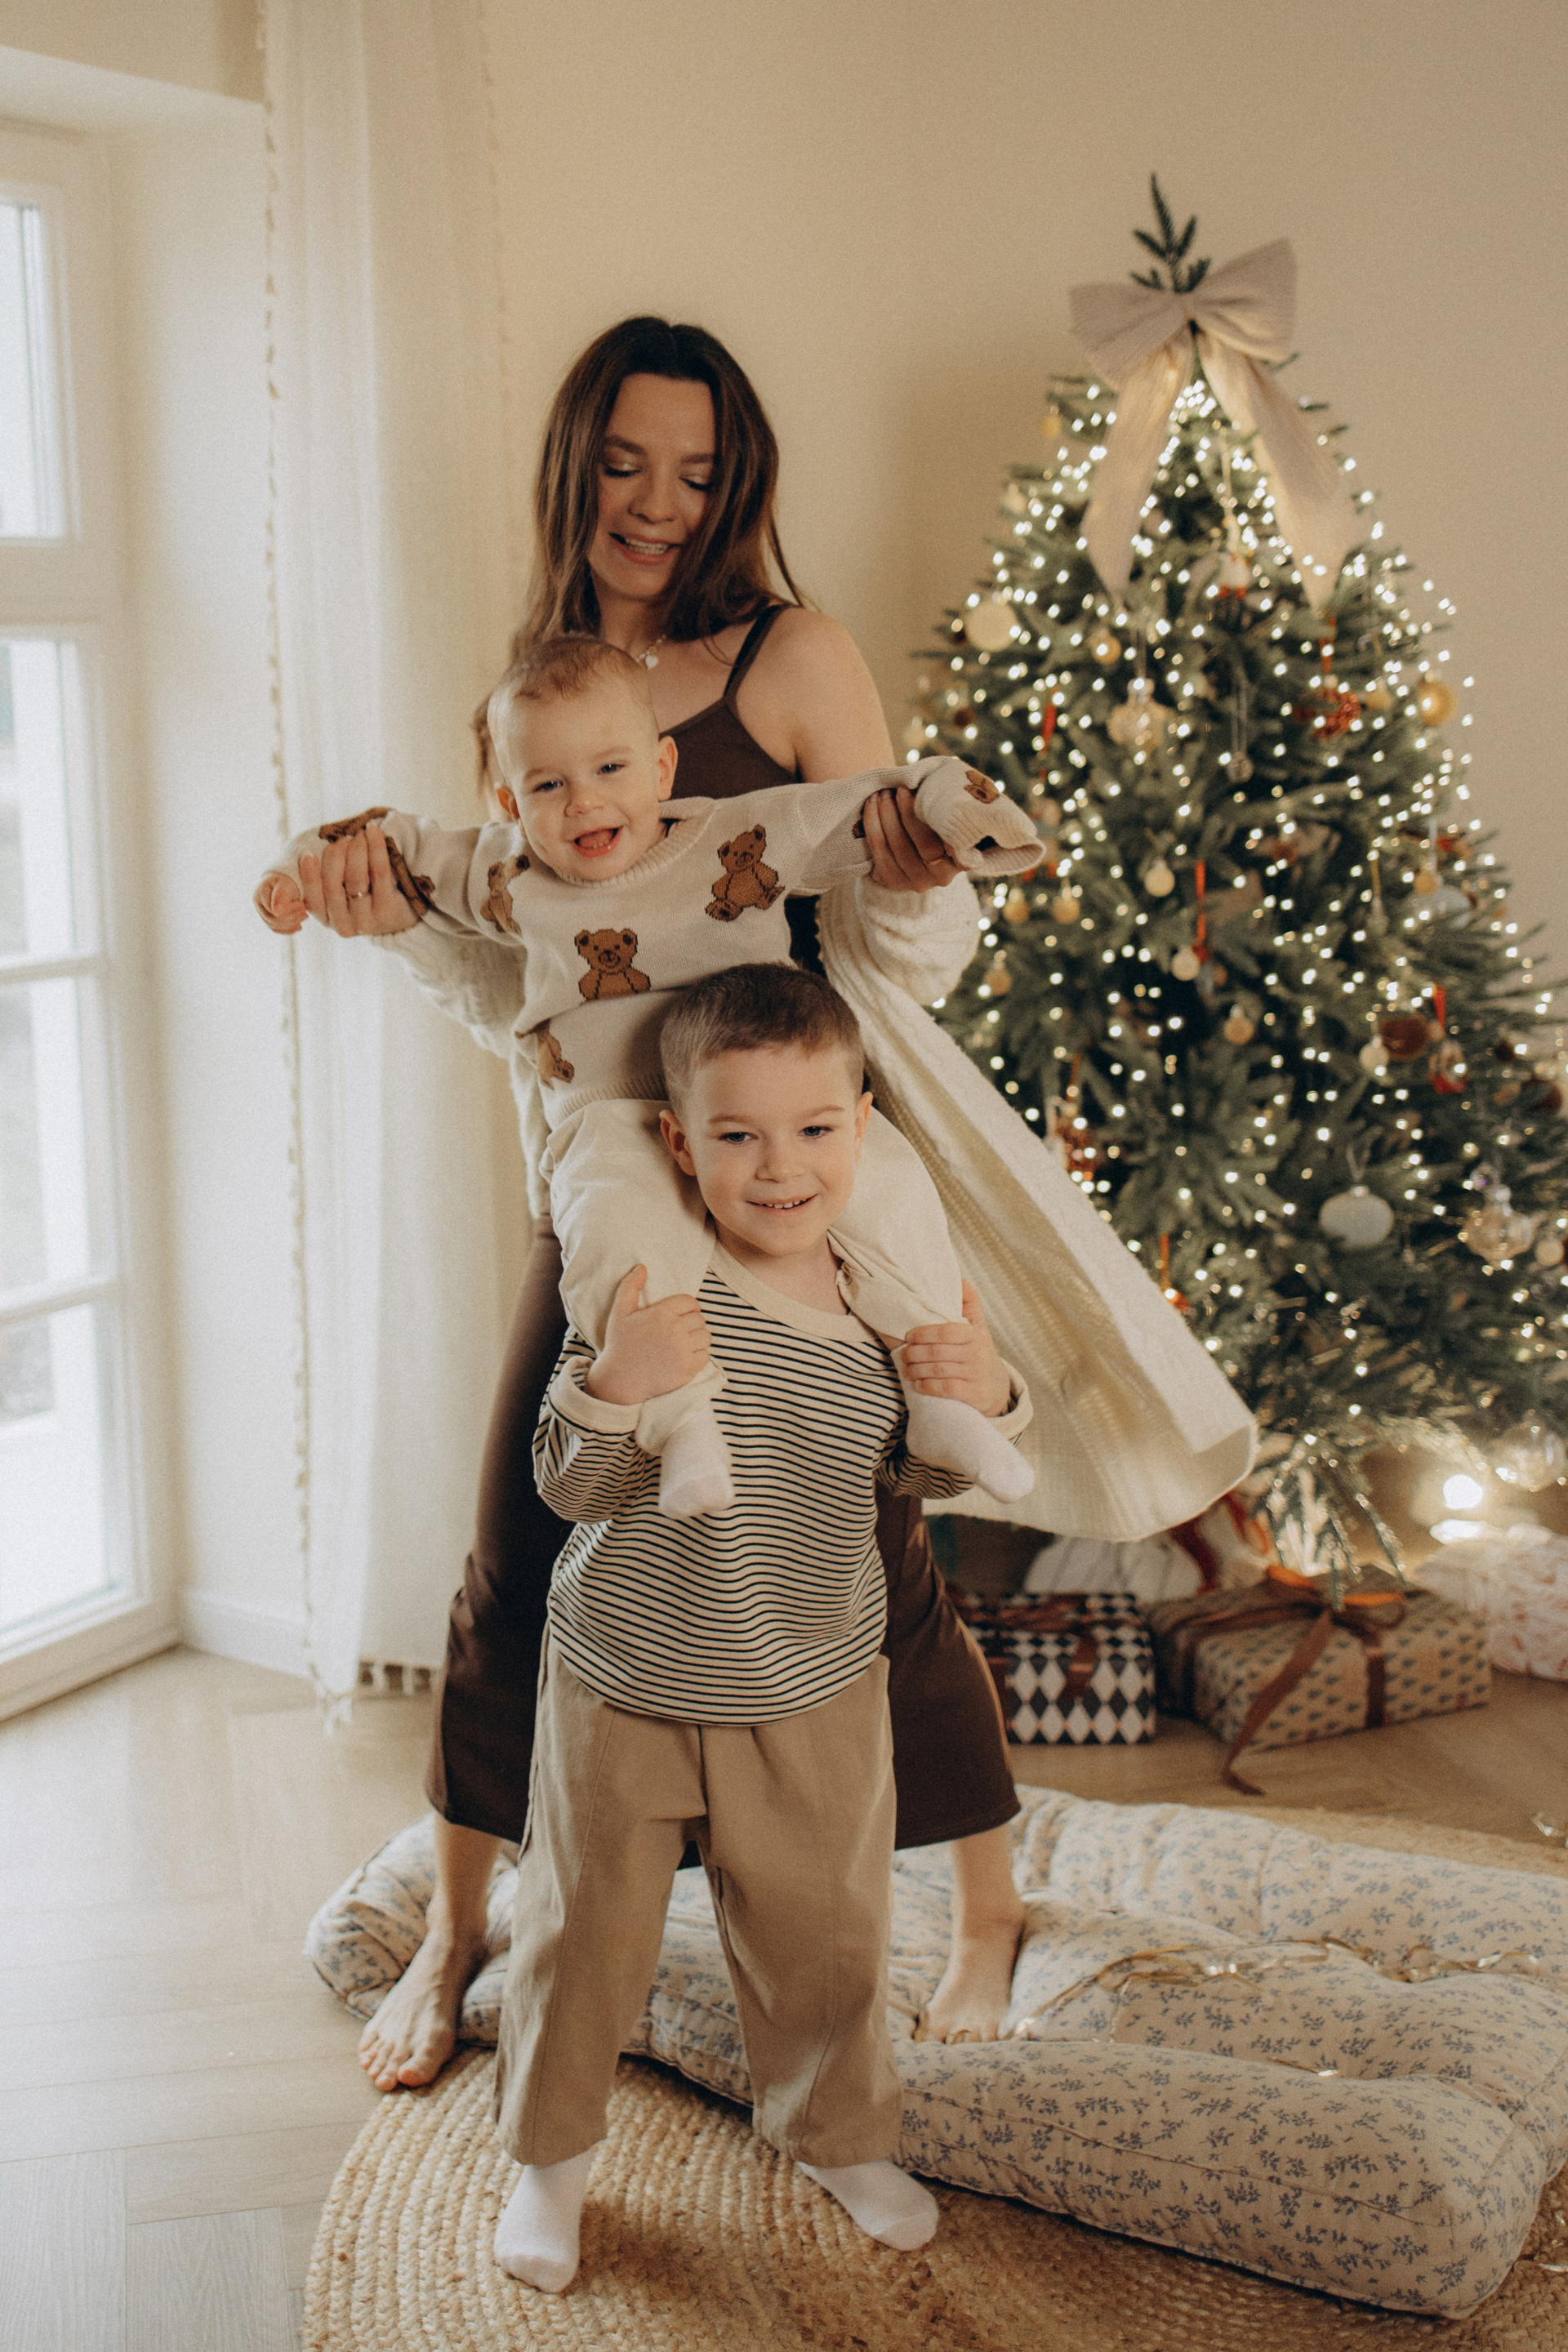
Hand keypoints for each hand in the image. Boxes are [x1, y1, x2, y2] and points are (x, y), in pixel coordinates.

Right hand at [255, 824, 418, 939]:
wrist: (399, 916)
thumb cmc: (362, 895)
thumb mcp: (341, 893)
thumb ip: (324, 878)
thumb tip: (308, 853)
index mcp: (326, 919)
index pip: (313, 900)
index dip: (309, 878)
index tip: (308, 855)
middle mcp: (344, 925)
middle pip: (333, 887)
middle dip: (335, 856)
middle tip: (342, 839)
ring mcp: (366, 921)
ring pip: (356, 879)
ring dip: (356, 850)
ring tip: (360, 834)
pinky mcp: (388, 911)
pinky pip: (379, 873)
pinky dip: (375, 848)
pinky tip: (373, 832)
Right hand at [255, 871, 306, 933]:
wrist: (285, 881)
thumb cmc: (287, 880)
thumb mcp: (286, 884)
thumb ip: (281, 895)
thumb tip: (277, 912)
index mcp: (261, 891)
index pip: (275, 910)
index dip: (291, 910)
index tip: (303, 905)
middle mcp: (257, 902)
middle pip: (273, 919)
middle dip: (292, 919)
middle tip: (306, 914)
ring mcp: (260, 911)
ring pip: (274, 926)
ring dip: (291, 925)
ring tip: (304, 917)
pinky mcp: (266, 918)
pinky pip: (275, 929)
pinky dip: (287, 930)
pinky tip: (298, 927)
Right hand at [584, 1265, 712, 1406]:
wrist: (619, 1381)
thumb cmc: (619, 1345)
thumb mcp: (620, 1313)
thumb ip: (630, 1287)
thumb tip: (642, 1267)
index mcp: (661, 1313)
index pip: (690, 1302)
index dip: (687, 1307)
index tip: (680, 1315)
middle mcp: (675, 1330)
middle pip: (699, 1318)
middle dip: (692, 1323)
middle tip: (681, 1331)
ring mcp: (682, 1350)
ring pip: (705, 1336)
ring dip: (698, 1338)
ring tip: (685, 1343)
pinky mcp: (687, 1369)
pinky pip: (705, 1355)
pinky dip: (699, 1355)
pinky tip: (685, 1357)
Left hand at [861, 785, 962, 894]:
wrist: (917, 849)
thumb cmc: (937, 821)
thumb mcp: (948, 815)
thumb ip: (948, 806)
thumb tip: (941, 782)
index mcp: (962, 859)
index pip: (947, 838)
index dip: (923, 815)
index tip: (907, 790)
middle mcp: (942, 876)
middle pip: (922, 843)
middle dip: (903, 811)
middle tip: (894, 789)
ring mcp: (917, 882)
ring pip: (897, 846)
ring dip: (885, 815)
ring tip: (881, 794)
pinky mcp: (894, 882)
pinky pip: (878, 853)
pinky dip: (872, 826)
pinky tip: (871, 806)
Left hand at [897, 1281, 1010, 1416]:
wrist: (997, 1389)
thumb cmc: (979, 1352)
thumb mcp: (979, 1326)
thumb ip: (969, 1303)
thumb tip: (959, 1279)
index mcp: (975, 1334)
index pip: (945, 1331)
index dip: (923, 1333)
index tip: (909, 1336)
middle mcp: (977, 1354)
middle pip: (937, 1352)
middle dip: (914, 1354)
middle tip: (903, 1355)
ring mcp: (976, 1375)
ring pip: (938, 1370)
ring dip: (916, 1370)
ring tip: (907, 1370)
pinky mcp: (974, 1394)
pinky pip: (945, 1389)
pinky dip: (928, 1386)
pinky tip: (919, 1384)